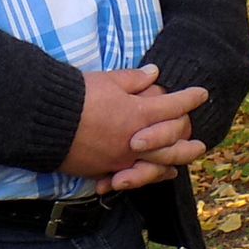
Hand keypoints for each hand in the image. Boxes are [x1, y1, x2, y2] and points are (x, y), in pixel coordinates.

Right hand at [59, 65, 207, 186]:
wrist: (46, 121)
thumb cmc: (76, 96)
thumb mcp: (106, 81)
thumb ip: (133, 79)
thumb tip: (154, 74)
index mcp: (139, 113)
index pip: (173, 105)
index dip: (189, 98)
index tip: (202, 94)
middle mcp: (138, 139)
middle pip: (173, 139)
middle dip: (189, 134)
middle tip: (201, 138)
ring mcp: (124, 157)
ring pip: (161, 162)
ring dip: (177, 159)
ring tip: (188, 157)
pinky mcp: (108, 168)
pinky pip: (136, 174)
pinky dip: (150, 173)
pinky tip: (158, 171)